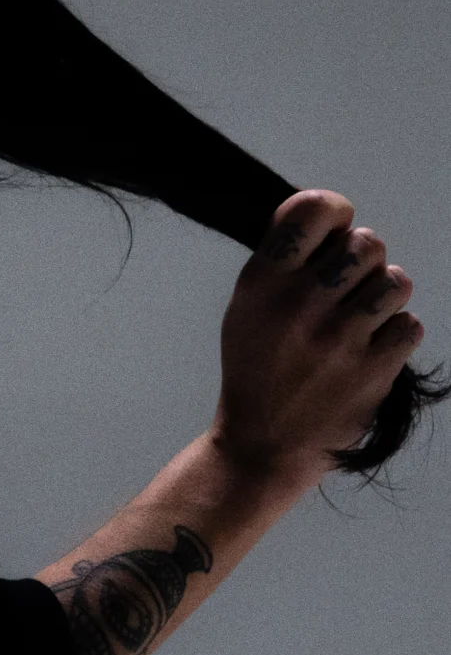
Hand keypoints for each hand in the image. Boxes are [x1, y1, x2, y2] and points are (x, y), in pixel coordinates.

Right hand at [215, 190, 425, 489]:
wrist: (264, 445)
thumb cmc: (258, 369)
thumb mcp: (246, 308)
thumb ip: (283, 261)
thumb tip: (331, 218)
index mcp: (263, 282)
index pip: (314, 209)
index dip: (335, 211)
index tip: (335, 229)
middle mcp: (299, 305)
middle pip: (366, 242)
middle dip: (364, 261)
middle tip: (346, 289)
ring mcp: (338, 339)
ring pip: (396, 281)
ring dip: (384, 297)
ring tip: (363, 319)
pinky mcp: (372, 370)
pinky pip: (409, 324)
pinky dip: (395, 336)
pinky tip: (369, 350)